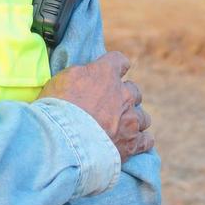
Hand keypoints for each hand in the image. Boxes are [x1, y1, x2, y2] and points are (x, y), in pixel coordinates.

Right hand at [39, 51, 153, 160]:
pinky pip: (146, 140)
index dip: (115, 67)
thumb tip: (90, 74)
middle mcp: (124, 94)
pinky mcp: (132, 144)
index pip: (119, 61)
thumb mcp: (63, 79)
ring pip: (143, 117)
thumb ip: (82, 73)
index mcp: (106, 73)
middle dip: (124, 97)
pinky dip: (141, 141)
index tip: (112, 71)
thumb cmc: (58, 108)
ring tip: (121, 127)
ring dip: (133, 119)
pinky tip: (134, 143)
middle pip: (134, 91)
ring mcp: (130, 120)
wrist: (65, 141)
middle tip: (110, 106)